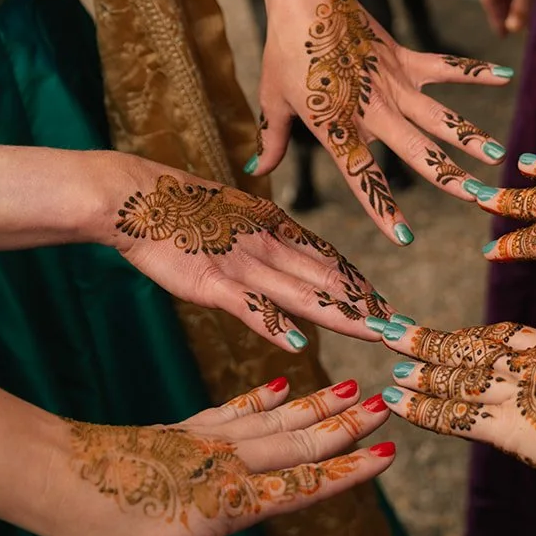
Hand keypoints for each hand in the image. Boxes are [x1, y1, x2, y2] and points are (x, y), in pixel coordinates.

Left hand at [42, 377, 394, 535]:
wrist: (57, 479)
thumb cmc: (107, 534)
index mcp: (230, 501)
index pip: (303, 485)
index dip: (348, 472)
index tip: (389, 453)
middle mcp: (228, 463)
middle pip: (298, 442)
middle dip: (346, 426)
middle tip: (389, 403)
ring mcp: (207, 440)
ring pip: (276, 419)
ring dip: (318, 405)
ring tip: (354, 387)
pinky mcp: (185, 428)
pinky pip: (237, 408)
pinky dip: (265, 396)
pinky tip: (284, 386)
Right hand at [110, 160, 400, 346]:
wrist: (135, 193)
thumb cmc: (180, 208)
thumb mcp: (237, 218)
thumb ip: (266, 238)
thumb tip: (291, 255)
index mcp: (275, 229)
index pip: (329, 261)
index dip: (359, 284)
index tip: (386, 304)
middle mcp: (269, 245)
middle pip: (328, 280)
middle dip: (366, 305)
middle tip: (400, 327)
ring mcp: (242, 264)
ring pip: (302, 294)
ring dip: (341, 316)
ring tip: (374, 333)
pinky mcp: (211, 282)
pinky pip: (249, 305)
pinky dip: (273, 323)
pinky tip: (297, 342)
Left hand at [254, 0, 513, 240]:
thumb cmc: (284, 49)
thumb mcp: (271, 99)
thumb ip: (271, 140)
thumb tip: (255, 172)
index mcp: (336, 125)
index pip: (362, 176)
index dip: (382, 208)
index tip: (405, 238)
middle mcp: (370, 109)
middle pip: (415, 149)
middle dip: (448, 176)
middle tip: (478, 198)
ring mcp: (391, 82)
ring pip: (437, 115)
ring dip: (469, 135)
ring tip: (498, 156)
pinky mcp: (403, 56)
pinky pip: (444, 66)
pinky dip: (474, 70)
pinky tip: (506, 76)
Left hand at [379, 319, 535, 535]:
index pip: (501, 335)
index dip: (471, 337)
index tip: (448, 336)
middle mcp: (527, 361)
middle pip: (467, 348)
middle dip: (428, 342)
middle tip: (392, 331)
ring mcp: (512, 391)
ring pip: (453, 378)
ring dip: (418, 374)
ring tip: (390, 369)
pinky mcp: (503, 426)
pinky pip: (452, 415)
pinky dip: (420, 408)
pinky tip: (396, 400)